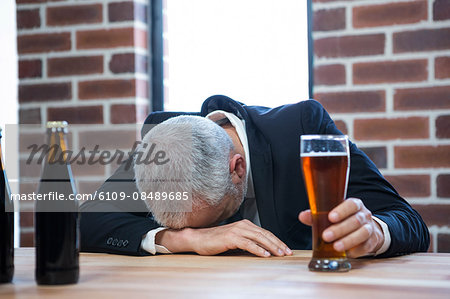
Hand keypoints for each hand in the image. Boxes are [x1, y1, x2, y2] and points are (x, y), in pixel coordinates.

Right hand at [156, 219, 291, 256]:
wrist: (198, 238)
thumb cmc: (216, 241)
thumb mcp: (235, 241)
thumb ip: (248, 243)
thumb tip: (263, 251)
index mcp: (246, 225)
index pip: (265, 233)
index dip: (277, 241)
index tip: (286, 249)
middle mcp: (243, 225)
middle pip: (265, 234)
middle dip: (278, 244)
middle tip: (287, 252)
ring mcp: (237, 230)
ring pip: (259, 238)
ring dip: (271, 247)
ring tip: (280, 254)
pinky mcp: (231, 237)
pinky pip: (248, 244)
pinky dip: (258, 249)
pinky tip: (265, 255)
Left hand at [298, 198, 383, 257]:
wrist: (366, 228)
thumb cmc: (344, 219)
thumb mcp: (332, 214)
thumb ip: (317, 215)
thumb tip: (303, 216)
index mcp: (354, 205)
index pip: (351, 205)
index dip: (342, 211)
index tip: (331, 217)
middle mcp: (364, 215)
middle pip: (355, 221)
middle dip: (340, 229)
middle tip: (326, 236)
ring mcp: (369, 228)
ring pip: (362, 233)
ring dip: (348, 241)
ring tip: (336, 246)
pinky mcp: (371, 242)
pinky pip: (365, 246)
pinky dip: (356, 251)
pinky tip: (346, 253)